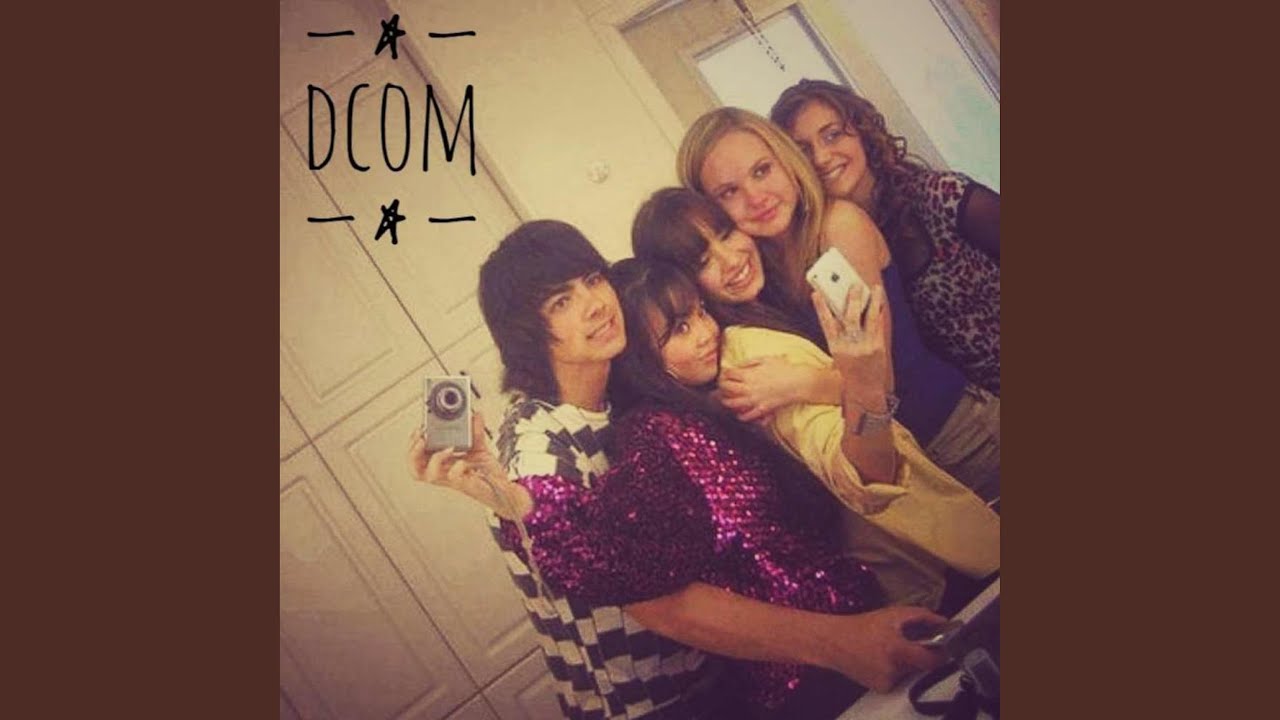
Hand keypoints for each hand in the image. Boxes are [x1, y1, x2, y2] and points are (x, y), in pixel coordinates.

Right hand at [407, 411, 527, 518]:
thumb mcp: (479, 447)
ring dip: (434, 459)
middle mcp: (444, 473)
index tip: (419, 429)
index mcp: (443, 464)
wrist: (501, 487)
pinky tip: (464, 461)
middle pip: (416, 469)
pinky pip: (454, 477)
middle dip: (413, 453)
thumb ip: (476, 431)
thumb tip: (476, 414)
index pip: (418, 458)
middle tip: (422, 437)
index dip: (413, 445)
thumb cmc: (486, 471)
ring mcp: (453, 480)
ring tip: (446, 447)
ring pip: (430, 475)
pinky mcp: (465, 484)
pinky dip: (457, 466)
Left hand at [719, 356, 811, 421]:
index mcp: (749, 375)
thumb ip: (750, 362)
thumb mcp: (766, 359)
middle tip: (722, 386)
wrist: (798, 382)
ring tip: (726, 400)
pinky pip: (747, 416)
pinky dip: (741, 415)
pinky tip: (739, 414)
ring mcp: (754, 400)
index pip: (728, 374)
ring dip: (727, 402)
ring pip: (733, 404)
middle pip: (727, 388)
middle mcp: (748, 388)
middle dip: (722, 387)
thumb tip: (739, 365)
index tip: (724, 374)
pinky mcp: (762, 409)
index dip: (724, 373)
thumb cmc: (784, 368)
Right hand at [811, 285, 891, 409]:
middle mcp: (849, 346)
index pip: (826, 323)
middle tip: (854, 284)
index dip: (821, 307)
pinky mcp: (877, 347)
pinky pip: (879, 325)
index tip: (816, 293)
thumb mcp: (839, 354)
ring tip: (873, 288)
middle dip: (851, 299)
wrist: (864, 390)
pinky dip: (879, 313)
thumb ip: (839, 335)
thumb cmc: (850, 370)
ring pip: (868, 318)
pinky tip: (880, 303)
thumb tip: (843, 311)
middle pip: (849, 317)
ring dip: (871, 301)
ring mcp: (864, 346)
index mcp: (835, 347)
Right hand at [825, 606, 947, 692]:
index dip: (941, 654)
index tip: (942, 647)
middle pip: (920, 665)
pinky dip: (894, 670)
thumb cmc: (862, 626)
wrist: (834, 642)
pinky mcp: (881, 688)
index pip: (931, 660)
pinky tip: (880, 659)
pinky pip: (897, 678)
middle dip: (918, 654)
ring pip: (909, 672)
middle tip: (907, 641)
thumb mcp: (893, 614)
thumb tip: (942, 621)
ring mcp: (887, 681)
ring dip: (905, 662)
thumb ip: (921, 616)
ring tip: (888, 648)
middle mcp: (893, 669)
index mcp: (897, 649)